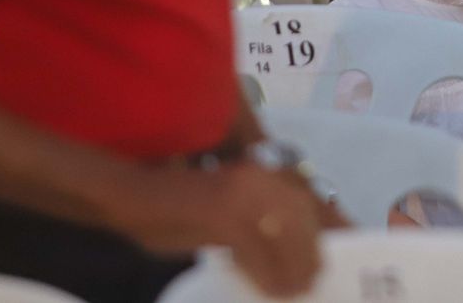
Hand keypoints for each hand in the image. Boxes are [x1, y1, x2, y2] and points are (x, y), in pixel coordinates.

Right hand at [112, 162, 329, 297]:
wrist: (129, 197)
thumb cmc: (172, 210)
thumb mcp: (222, 215)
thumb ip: (254, 227)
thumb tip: (287, 257)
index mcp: (259, 173)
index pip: (304, 201)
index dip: (325, 228)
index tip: (334, 255)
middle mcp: (256, 176)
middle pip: (301, 217)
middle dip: (311, 251)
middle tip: (315, 279)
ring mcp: (240, 192)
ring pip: (285, 233)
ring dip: (295, 265)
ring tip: (297, 290)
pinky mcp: (222, 213)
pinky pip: (257, 250)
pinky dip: (269, 273)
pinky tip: (273, 289)